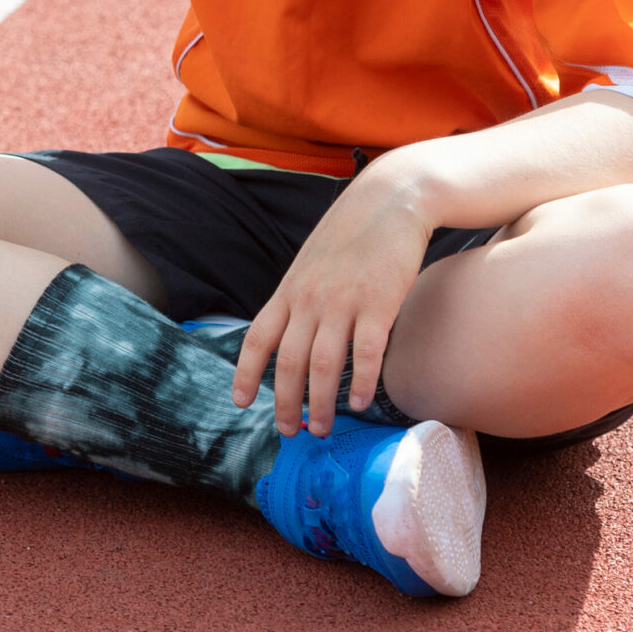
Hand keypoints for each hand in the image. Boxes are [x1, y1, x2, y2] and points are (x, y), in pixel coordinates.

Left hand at [231, 167, 434, 437]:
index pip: (257, 338)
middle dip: (284, 402)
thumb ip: (299, 297)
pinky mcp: (379, 302)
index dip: (246, 374)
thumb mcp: (311, 263)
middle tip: (289, 431)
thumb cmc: (352, 235)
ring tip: (321, 428)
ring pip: (323, 364)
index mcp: (290, 290)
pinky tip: (358, 402)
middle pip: (288, 361)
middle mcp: (309, 298)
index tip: (241, 403)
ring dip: (320, 403)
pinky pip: (366, 352)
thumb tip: (290, 334)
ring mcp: (343, 301)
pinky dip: (360, 381)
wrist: (391, 201)